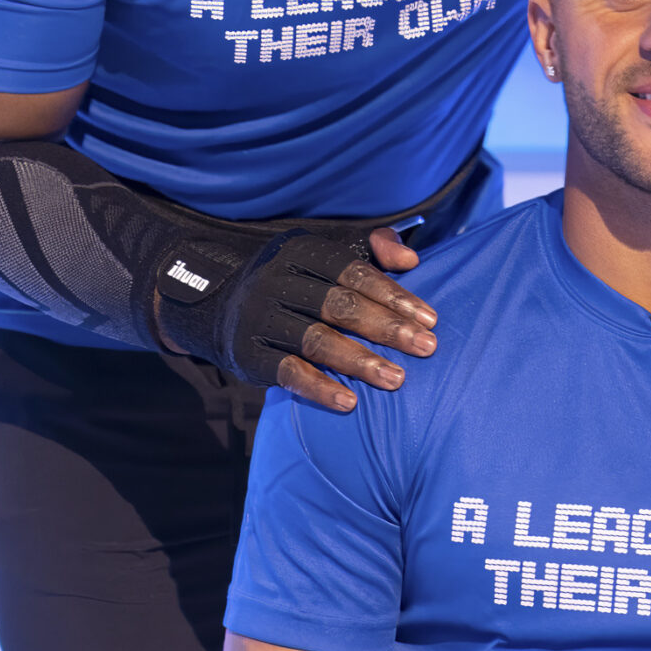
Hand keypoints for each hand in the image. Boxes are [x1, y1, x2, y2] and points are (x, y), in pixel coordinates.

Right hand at [155, 222, 436, 407]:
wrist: (221, 307)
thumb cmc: (297, 282)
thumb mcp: (327, 256)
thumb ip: (373, 249)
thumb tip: (410, 260)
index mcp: (301, 251)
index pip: (354, 272)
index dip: (394, 295)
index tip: (430, 319)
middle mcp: (278, 280)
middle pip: (340, 305)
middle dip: (387, 327)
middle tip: (428, 348)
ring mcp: (260, 317)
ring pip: (317, 340)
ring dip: (360, 361)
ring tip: (397, 379)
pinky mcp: (249, 353)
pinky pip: (288, 371)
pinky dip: (319, 387)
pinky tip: (350, 402)